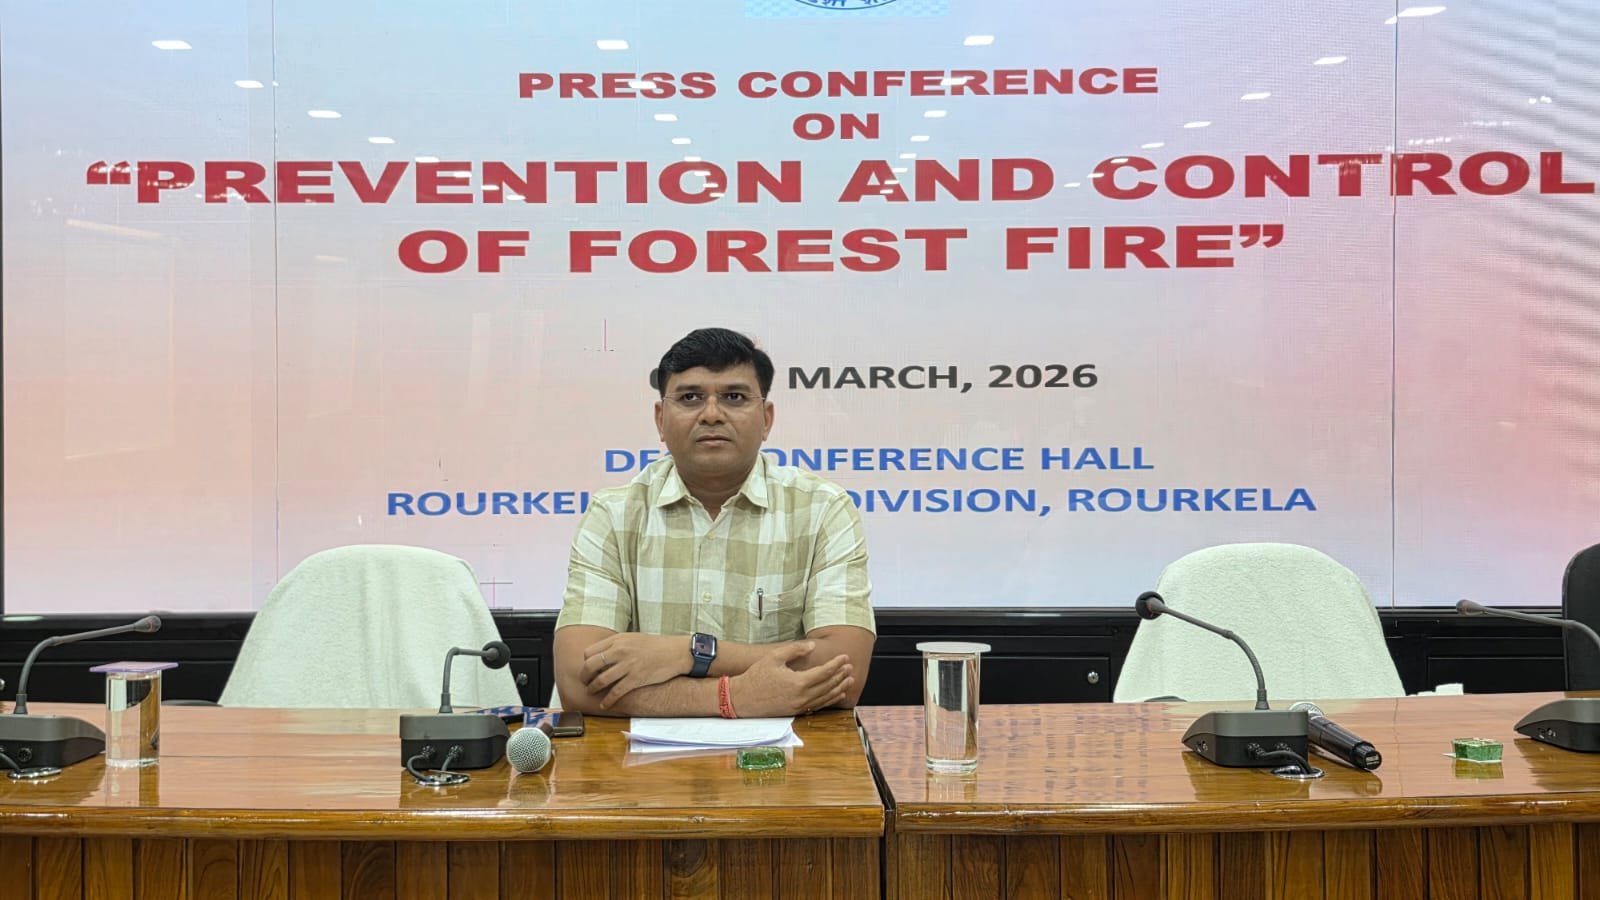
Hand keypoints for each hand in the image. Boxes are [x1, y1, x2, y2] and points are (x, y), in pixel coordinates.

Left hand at [581, 633, 689, 708]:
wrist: (675, 652)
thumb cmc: (656, 646)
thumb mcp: (633, 638)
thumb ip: (617, 645)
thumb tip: (602, 654)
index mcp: (617, 640)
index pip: (590, 652)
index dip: (586, 662)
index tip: (588, 668)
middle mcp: (620, 651)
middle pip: (590, 665)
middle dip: (584, 676)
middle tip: (585, 682)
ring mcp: (627, 665)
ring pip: (600, 680)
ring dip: (593, 689)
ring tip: (592, 692)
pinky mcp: (636, 679)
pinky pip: (616, 692)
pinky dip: (608, 700)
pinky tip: (605, 705)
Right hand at [729, 642, 853, 718]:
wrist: (742, 698)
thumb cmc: (756, 676)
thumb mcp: (774, 657)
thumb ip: (795, 650)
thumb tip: (813, 646)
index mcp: (798, 682)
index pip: (824, 672)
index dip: (836, 664)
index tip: (844, 657)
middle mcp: (802, 697)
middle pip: (828, 685)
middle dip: (841, 675)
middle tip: (850, 667)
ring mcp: (799, 706)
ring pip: (826, 697)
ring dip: (839, 688)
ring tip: (849, 680)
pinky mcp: (796, 711)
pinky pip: (818, 706)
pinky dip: (830, 700)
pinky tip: (836, 695)